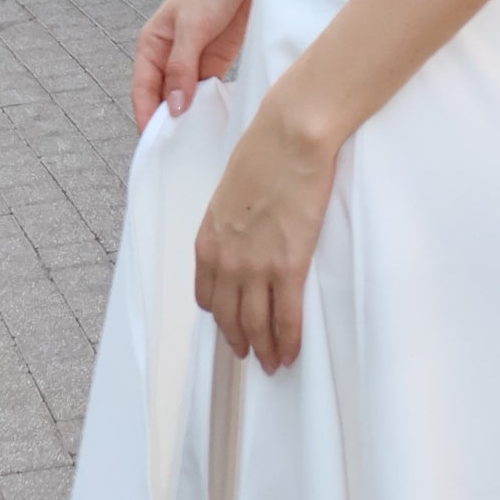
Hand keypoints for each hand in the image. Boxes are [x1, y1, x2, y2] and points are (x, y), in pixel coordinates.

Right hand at [132, 0, 260, 131]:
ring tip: (196, 142)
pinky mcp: (215, 63)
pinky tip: (215, 122)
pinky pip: (206, 92)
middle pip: (163, 97)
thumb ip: (181, 67)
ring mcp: (192, 61)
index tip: (155, 142)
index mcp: (152, 44)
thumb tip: (174, 107)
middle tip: (178, 151)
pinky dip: (208, 107)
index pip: (143, 88)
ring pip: (184, 98)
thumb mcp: (192, 26)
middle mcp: (169, 56)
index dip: (147, 115)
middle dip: (168, 121)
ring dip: (189, 117)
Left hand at [194, 99, 337, 371]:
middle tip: (251, 355)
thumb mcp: (231, 192)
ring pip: (255, 325)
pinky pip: (285, 317)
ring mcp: (255, 267)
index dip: (221, 317)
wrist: (290, 137)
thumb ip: (231, 223)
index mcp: (208, 241)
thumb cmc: (264, 153)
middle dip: (239, 341)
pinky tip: (292, 352)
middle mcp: (225, 261)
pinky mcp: (288, 266)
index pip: (207, 296)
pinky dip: (288, 340)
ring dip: (264, 349)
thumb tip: (244, 236)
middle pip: (229, 317)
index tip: (232, 326)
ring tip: (273, 362)